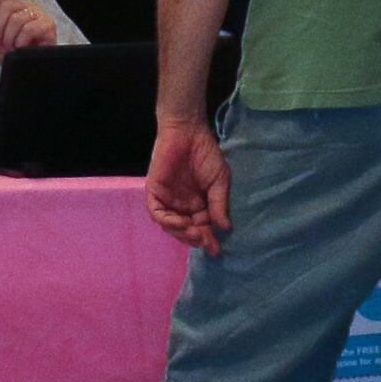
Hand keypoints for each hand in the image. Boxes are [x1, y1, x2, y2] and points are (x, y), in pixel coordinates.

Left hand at [0, 0, 61, 55]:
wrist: (28, 69)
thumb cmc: (12, 52)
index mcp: (12, 6)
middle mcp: (26, 6)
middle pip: (7, 6)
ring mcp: (38, 14)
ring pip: (16, 19)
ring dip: (9, 37)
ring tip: (11, 48)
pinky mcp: (48, 25)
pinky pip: (29, 29)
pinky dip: (20, 41)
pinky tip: (20, 48)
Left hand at [148, 119, 231, 251]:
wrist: (187, 132)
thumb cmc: (206, 154)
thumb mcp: (219, 181)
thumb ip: (219, 204)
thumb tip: (225, 228)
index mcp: (198, 205)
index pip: (202, 227)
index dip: (208, 239)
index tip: (216, 249)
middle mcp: (181, 206)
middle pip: (185, 230)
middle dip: (195, 239)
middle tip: (206, 241)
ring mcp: (167, 200)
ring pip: (171, 226)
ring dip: (182, 233)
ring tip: (195, 233)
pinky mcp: (154, 192)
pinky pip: (157, 213)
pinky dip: (167, 221)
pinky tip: (180, 223)